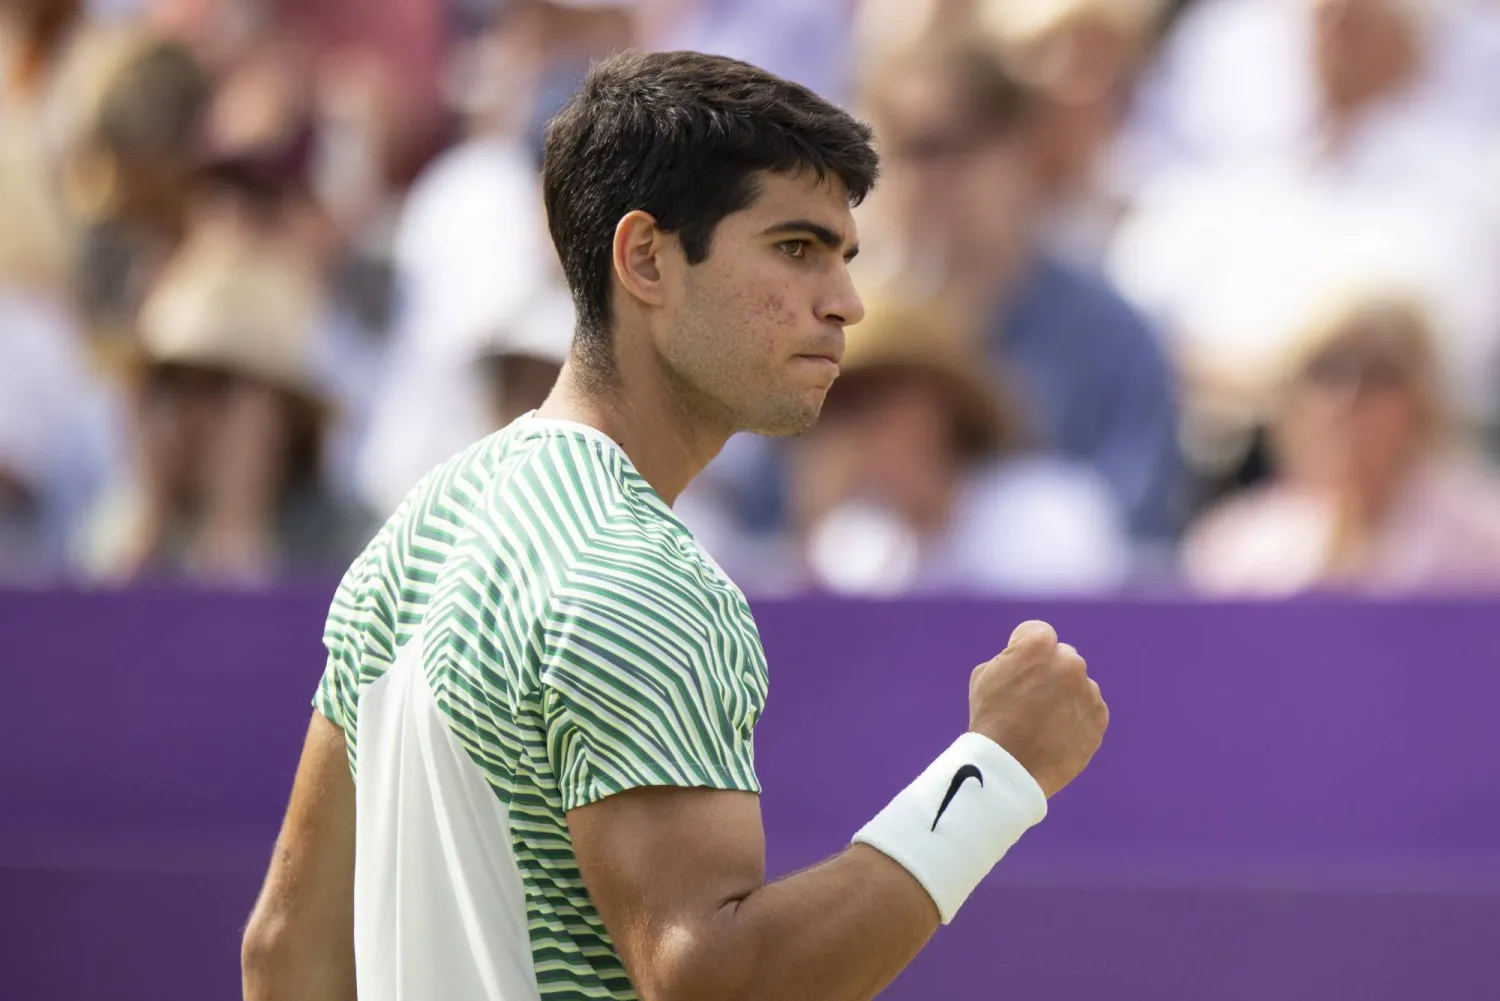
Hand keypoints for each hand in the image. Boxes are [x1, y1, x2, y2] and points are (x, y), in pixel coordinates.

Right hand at [968, 621, 1107, 797]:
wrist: (1010, 768)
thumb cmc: (991, 719)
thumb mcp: (985, 674)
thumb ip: (1013, 657)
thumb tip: (1029, 660)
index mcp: (1039, 645)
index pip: (1037, 633)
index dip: (1023, 649)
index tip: (1016, 669)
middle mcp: (1070, 662)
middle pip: (1061, 657)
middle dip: (1049, 671)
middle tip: (1030, 699)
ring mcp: (1088, 690)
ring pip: (1077, 684)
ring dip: (1064, 695)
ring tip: (1042, 722)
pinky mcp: (1099, 716)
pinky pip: (1088, 708)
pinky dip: (1076, 717)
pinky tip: (1055, 733)